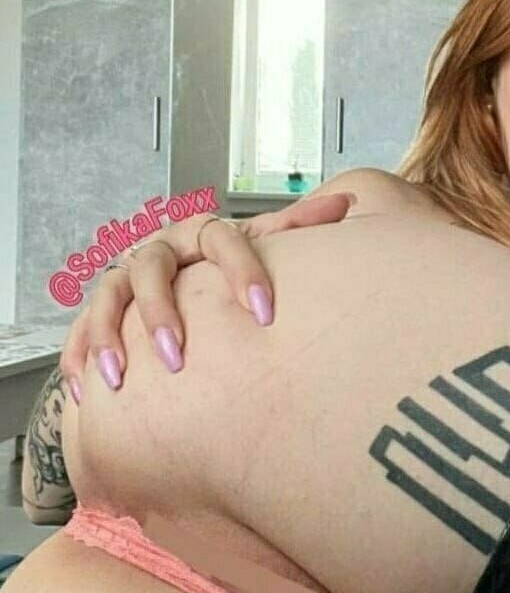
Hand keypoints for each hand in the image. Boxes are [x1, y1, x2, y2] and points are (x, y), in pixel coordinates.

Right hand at [59, 191, 355, 400]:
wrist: (184, 269)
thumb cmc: (226, 262)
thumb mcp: (260, 244)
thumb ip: (295, 228)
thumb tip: (346, 205)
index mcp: (200, 230)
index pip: (220, 239)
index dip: (242, 272)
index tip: (264, 313)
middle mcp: (160, 248)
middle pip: (151, 268)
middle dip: (159, 313)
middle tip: (174, 356)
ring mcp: (125, 275)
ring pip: (109, 297)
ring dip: (108, 336)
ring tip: (118, 376)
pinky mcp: (102, 305)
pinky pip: (80, 328)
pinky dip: (79, 356)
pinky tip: (86, 388)